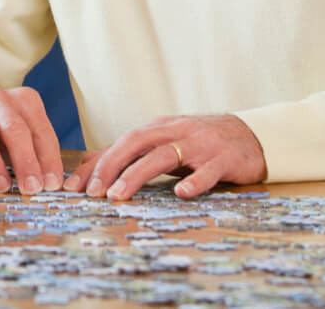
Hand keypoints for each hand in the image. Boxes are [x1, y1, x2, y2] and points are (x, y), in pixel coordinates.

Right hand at [0, 87, 65, 195]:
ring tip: (3, 187)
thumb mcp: (29, 137)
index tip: (52, 184)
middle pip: (12, 127)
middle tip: (31, 188)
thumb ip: (39, 157)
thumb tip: (49, 184)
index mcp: (24, 99)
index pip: (40, 129)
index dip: (48, 158)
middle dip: (24, 160)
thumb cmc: (8, 133)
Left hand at [65, 114, 265, 200]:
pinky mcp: (223, 159)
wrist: (250, 136)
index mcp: (158, 128)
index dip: (97, 164)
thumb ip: (131, 154)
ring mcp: (199, 144)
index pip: (121, 142)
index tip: (74, 187)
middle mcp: (175, 132)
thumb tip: (90, 165)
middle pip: (136, 142)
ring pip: (164, 155)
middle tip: (93, 192)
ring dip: (138, 174)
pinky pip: (207, 171)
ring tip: (119, 195)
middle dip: (111, 166)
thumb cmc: (200, 143)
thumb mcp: (164, 142)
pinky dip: (194, 181)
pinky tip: (182, 193)